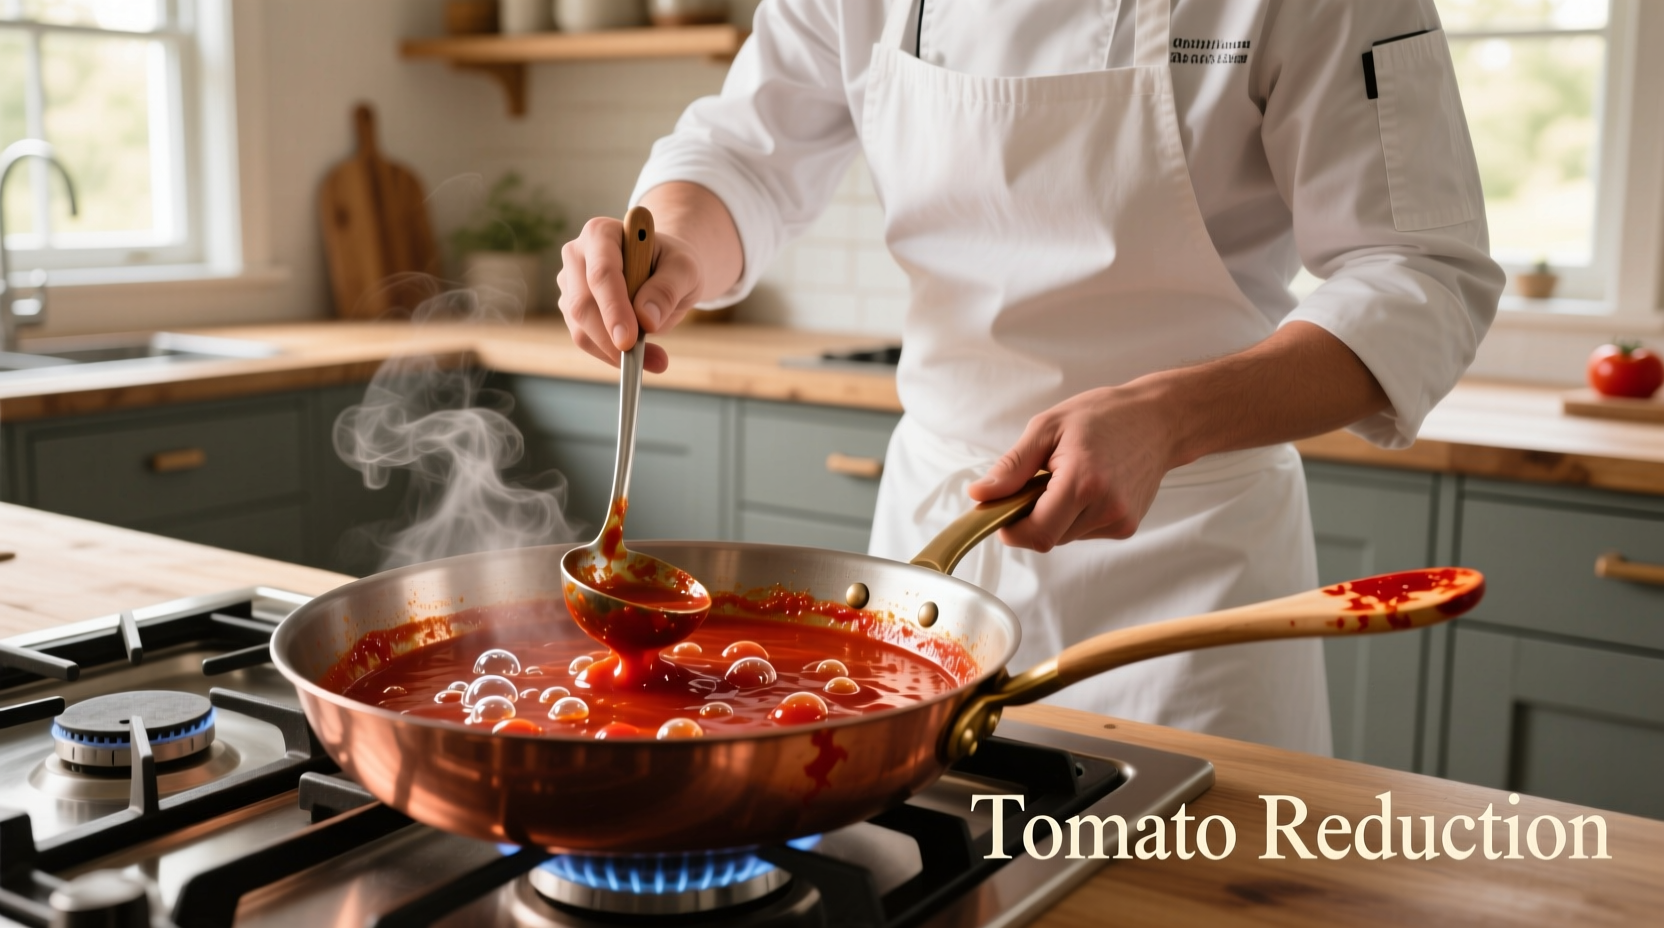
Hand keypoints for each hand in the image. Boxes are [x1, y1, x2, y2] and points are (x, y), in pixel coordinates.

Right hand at [556, 217, 706, 373]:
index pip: (601, 274)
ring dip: (614, 352)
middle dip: (611, 339)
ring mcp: (570, 283)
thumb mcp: (685, 269)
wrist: (663, 269)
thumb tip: (646, 319)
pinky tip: (640, 356)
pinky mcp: (571, 309)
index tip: (629, 340)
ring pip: (580, 327)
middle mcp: (576, 254)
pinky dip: (611, 355)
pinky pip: (585, 340)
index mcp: (601, 233)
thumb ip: (667, 288)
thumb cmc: (673, 263)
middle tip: (644, 360)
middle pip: (582, 304)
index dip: (613, 308)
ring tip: (656, 359)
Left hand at [965, 385, 1180, 551]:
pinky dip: (1075, 516)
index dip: (1011, 529)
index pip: (1036, 533)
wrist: (1158, 420)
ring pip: (1065, 536)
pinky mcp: (1127, 526)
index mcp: (1083, 482)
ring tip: (1067, 478)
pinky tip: (1087, 487)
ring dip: (1054, 516)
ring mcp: (1120, 521)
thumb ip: (1011, 467)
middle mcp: (1106, 508)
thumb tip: (979, 495)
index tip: (1001, 510)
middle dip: (1031, 518)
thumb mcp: (1047, 428)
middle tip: (1036, 482)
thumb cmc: (1104, 416)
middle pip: (1048, 538)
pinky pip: (1084, 532)